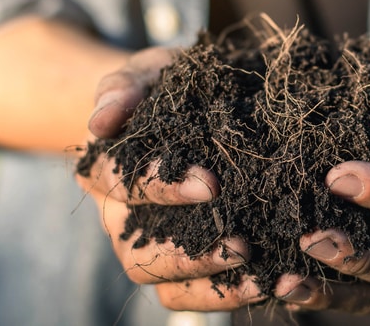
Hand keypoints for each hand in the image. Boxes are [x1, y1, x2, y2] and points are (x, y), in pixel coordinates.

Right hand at [77, 47, 265, 310]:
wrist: (188, 106)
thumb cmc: (166, 88)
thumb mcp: (149, 72)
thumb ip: (125, 86)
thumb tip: (100, 121)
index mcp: (105, 170)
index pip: (119, 183)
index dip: (160, 186)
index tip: (211, 182)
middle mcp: (119, 218)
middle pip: (137, 250)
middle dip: (188, 249)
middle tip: (239, 240)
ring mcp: (148, 247)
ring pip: (162, 282)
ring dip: (209, 278)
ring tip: (257, 269)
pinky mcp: (180, 268)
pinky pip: (189, 296)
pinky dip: (226, 295)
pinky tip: (269, 282)